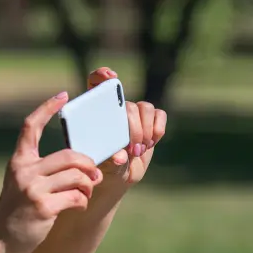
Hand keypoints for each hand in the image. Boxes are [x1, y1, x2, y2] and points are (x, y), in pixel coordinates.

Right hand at [0, 92, 102, 252]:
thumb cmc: (16, 211)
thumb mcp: (21, 183)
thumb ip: (44, 170)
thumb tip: (85, 165)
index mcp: (18, 162)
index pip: (30, 127)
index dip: (47, 108)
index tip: (63, 96)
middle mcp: (24, 171)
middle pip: (69, 155)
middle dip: (87, 165)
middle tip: (92, 176)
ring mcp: (33, 189)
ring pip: (77, 176)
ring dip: (87, 186)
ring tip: (84, 194)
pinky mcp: (43, 207)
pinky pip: (77, 197)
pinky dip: (82, 202)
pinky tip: (76, 207)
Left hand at [87, 67, 167, 185]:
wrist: (117, 176)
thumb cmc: (102, 167)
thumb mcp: (102, 164)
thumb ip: (110, 159)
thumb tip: (119, 157)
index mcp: (93, 112)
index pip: (95, 82)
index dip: (102, 76)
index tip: (112, 78)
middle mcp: (113, 108)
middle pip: (125, 103)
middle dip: (132, 126)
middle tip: (131, 148)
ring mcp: (132, 113)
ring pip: (144, 107)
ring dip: (145, 130)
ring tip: (139, 150)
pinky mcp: (149, 120)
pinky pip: (159, 114)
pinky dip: (157, 129)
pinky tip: (149, 144)